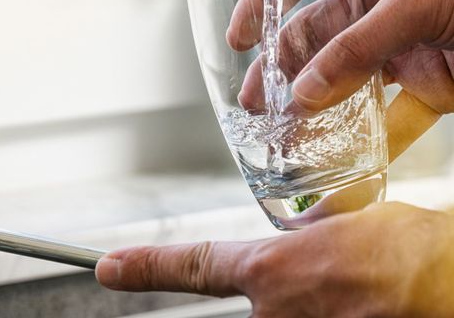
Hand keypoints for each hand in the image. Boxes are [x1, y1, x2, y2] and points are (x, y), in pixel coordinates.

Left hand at [96, 202, 453, 316]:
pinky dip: (322, 309)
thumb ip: (303, 234)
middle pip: (253, 298)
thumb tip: (297, 236)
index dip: (147, 267)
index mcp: (272, 272)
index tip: (111, 268)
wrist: (449, 283)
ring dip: (311, 300)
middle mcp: (274, 315)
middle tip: (338, 278)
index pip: (194, 266)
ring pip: (280, 315)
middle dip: (281, 283)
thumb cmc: (406, 251)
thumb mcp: (343, 222)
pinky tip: (357, 300)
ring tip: (354, 288)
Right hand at [226, 0, 453, 159]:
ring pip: (337, 76)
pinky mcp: (422, 84)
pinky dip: (360, 132)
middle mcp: (374, 3)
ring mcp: (395, 45)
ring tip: (282, 133)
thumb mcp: (419, 1)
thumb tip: (304, 90)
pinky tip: (333, 151)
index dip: (261, 0)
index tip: (240, 36)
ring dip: (309, 105)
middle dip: (279, 67)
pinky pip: (381, 110)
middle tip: (256, 103)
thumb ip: (359, 45)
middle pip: (309, 34)